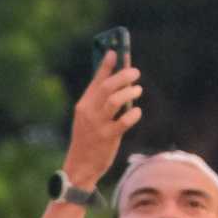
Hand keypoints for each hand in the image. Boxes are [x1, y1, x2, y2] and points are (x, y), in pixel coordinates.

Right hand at [65, 51, 143, 190]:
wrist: (80, 166)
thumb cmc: (89, 140)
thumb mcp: (88, 118)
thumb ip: (101, 101)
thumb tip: (120, 84)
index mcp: (83, 104)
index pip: (96, 80)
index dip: (106, 65)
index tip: (115, 51)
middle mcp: (88, 112)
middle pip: (107, 87)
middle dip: (123, 76)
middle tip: (135, 72)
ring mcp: (97, 124)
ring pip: (115, 100)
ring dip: (129, 92)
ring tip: (137, 90)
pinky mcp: (107, 137)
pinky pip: (123, 121)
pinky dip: (133, 114)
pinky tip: (136, 112)